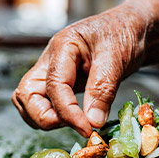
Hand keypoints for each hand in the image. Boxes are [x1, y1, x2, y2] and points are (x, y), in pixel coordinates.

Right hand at [12, 1, 149, 136]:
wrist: (131, 29)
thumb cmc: (124, 34)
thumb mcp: (117, 58)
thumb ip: (102, 89)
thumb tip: (92, 122)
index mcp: (62, 46)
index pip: (54, 85)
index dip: (68, 112)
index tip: (87, 128)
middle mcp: (49, 60)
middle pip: (27, 94)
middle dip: (45, 117)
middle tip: (76, 125)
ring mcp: (50, 73)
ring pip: (28, 102)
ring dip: (45, 119)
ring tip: (76, 122)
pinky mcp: (57, 85)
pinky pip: (41, 105)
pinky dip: (51, 117)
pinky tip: (73, 119)